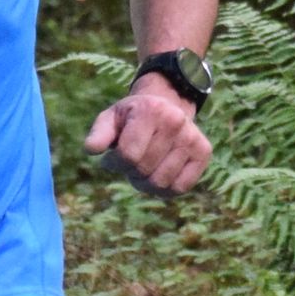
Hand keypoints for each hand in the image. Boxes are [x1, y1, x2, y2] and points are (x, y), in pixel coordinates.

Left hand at [84, 80, 212, 197]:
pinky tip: (159, 175)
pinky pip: (180, 188)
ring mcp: (192, 137)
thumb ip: (99, 134)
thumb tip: (91, 149)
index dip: (114, 164)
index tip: (111, 158)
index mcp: (150, 110)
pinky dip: (165, 190)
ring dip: (146, 183)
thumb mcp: (111, 118)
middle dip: (130, 172)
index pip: (128, 156)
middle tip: (130, 162)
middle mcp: (175, 122)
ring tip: (144, 168)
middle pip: (143, 171)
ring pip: (161, 183)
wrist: (166, 105)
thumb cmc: (132, 118)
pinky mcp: (204, 152)